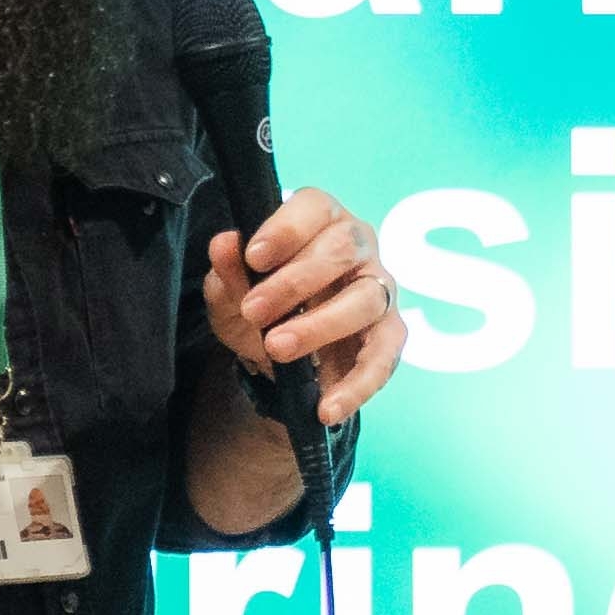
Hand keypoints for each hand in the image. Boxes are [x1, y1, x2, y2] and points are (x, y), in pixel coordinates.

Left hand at [203, 186, 405, 431]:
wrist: (275, 352)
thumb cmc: (259, 302)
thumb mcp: (229, 292)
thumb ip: (227, 270)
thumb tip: (224, 243)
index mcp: (320, 219)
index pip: (314, 207)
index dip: (286, 229)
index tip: (253, 257)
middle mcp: (359, 245)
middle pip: (343, 248)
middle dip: (295, 281)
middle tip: (253, 311)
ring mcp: (380, 288)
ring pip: (366, 299)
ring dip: (320, 325)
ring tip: (277, 348)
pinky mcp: (390, 333)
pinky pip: (385, 356)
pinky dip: (357, 385)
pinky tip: (327, 407)